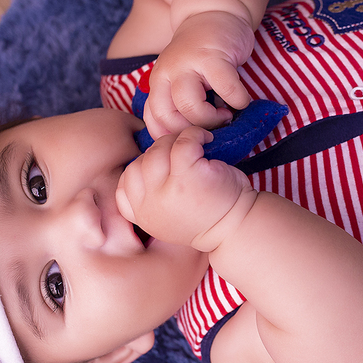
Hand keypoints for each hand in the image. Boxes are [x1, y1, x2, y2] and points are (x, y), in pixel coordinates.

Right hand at [116, 126, 257, 251]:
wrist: (238, 227)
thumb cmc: (208, 215)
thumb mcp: (169, 215)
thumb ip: (151, 197)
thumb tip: (147, 159)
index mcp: (143, 216)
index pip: (123, 185)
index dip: (142, 169)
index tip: (164, 168)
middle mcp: (150, 207)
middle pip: (139, 163)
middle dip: (159, 153)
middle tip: (183, 154)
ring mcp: (167, 192)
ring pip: (157, 152)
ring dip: (175, 142)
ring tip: (194, 147)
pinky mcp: (188, 178)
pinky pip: (182, 143)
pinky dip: (194, 135)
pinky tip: (206, 141)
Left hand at [142, 11, 254, 138]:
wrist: (214, 13)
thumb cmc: (201, 54)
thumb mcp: (180, 78)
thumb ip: (178, 102)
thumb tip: (187, 141)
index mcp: (158, 82)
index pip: (154, 121)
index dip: (173, 137)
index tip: (192, 138)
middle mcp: (167, 72)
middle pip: (169, 118)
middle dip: (192, 131)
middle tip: (211, 128)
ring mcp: (188, 63)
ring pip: (190, 107)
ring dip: (212, 119)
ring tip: (225, 115)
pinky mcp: (213, 56)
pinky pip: (226, 90)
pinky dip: (238, 101)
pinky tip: (241, 100)